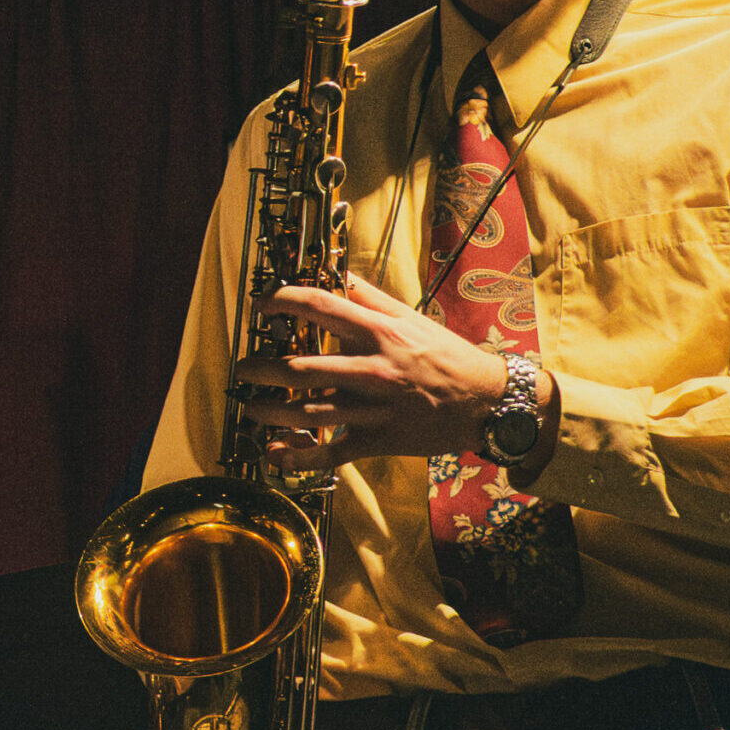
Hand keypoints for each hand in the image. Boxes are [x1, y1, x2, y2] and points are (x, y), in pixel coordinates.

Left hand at [235, 273, 539, 470]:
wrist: (488, 402)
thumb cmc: (445, 355)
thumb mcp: (410, 317)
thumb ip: (368, 296)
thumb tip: (333, 271)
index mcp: (379, 332)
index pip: (319, 306)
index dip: (280, 301)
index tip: (258, 306)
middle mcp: (373, 368)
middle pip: (300, 368)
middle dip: (259, 369)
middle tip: (241, 369)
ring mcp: (374, 408)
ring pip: (308, 413)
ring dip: (269, 413)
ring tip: (250, 408)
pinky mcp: (379, 440)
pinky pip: (331, 454)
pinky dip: (299, 458)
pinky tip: (275, 454)